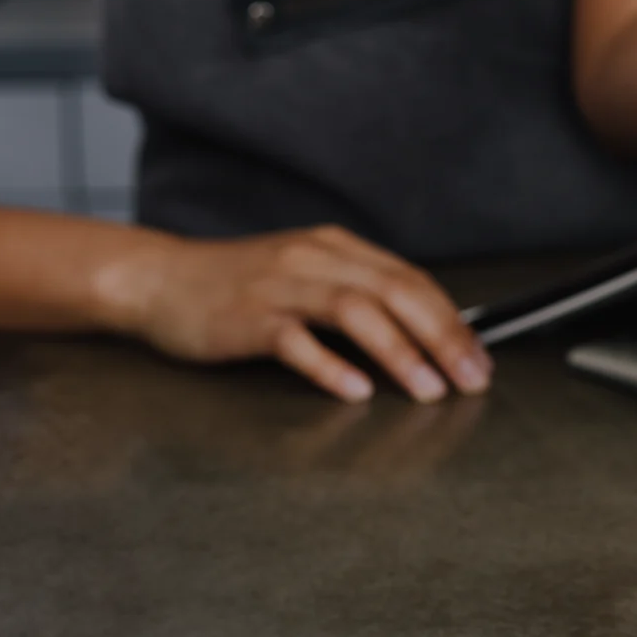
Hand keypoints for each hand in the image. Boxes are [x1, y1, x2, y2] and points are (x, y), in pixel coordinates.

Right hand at [113, 226, 493, 403]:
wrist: (158, 279)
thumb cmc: (236, 286)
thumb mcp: (305, 275)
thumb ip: (356, 294)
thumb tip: (419, 331)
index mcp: (337, 248)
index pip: (411, 279)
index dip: (451, 319)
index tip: (479, 358)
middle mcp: (315, 259)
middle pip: (395, 291)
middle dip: (442, 336)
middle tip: (470, 377)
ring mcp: (280, 286)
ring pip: (355, 311)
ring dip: (399, 352)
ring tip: (427, 388)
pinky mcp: (245, 319)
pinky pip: (295, 340)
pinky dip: (330, 365)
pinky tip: (355, 389)